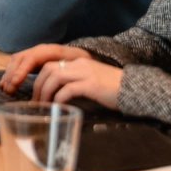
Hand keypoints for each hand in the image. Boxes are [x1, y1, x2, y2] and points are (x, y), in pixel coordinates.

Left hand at [1, 44, 120, 107]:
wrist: (136, 90)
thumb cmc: (114, 90)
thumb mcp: (92, 83)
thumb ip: (75, 84)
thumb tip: (57, 97)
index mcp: (79, 62)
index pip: (51, 64)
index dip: (38, 79)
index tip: (34, 93)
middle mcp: (80, 64)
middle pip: (48, 69)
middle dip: (37, 86)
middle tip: (34, 102)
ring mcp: (86, 73)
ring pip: (54, 77)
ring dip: (45, 93)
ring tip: (43, 106)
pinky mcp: (91, 84)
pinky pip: (67, 89)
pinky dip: (59, 99)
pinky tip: (57, 108)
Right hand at [1, 44, 89, 92]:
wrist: (82, 55)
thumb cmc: (81, 63)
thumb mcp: (80, 66)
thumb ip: (71, 73)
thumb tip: (62, 89)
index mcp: (51, 51)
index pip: (32, 58)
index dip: (21, 71)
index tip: (15, 83)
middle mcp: (39, 50)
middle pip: (20, 59)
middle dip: (12, 74)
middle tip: (9, 90)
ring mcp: (34, 54)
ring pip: (16, 61)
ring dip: (9, 75)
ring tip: (6, 89)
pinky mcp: (32, 60)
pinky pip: (16, 64)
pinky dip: (10, 74)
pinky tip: (6, 85)